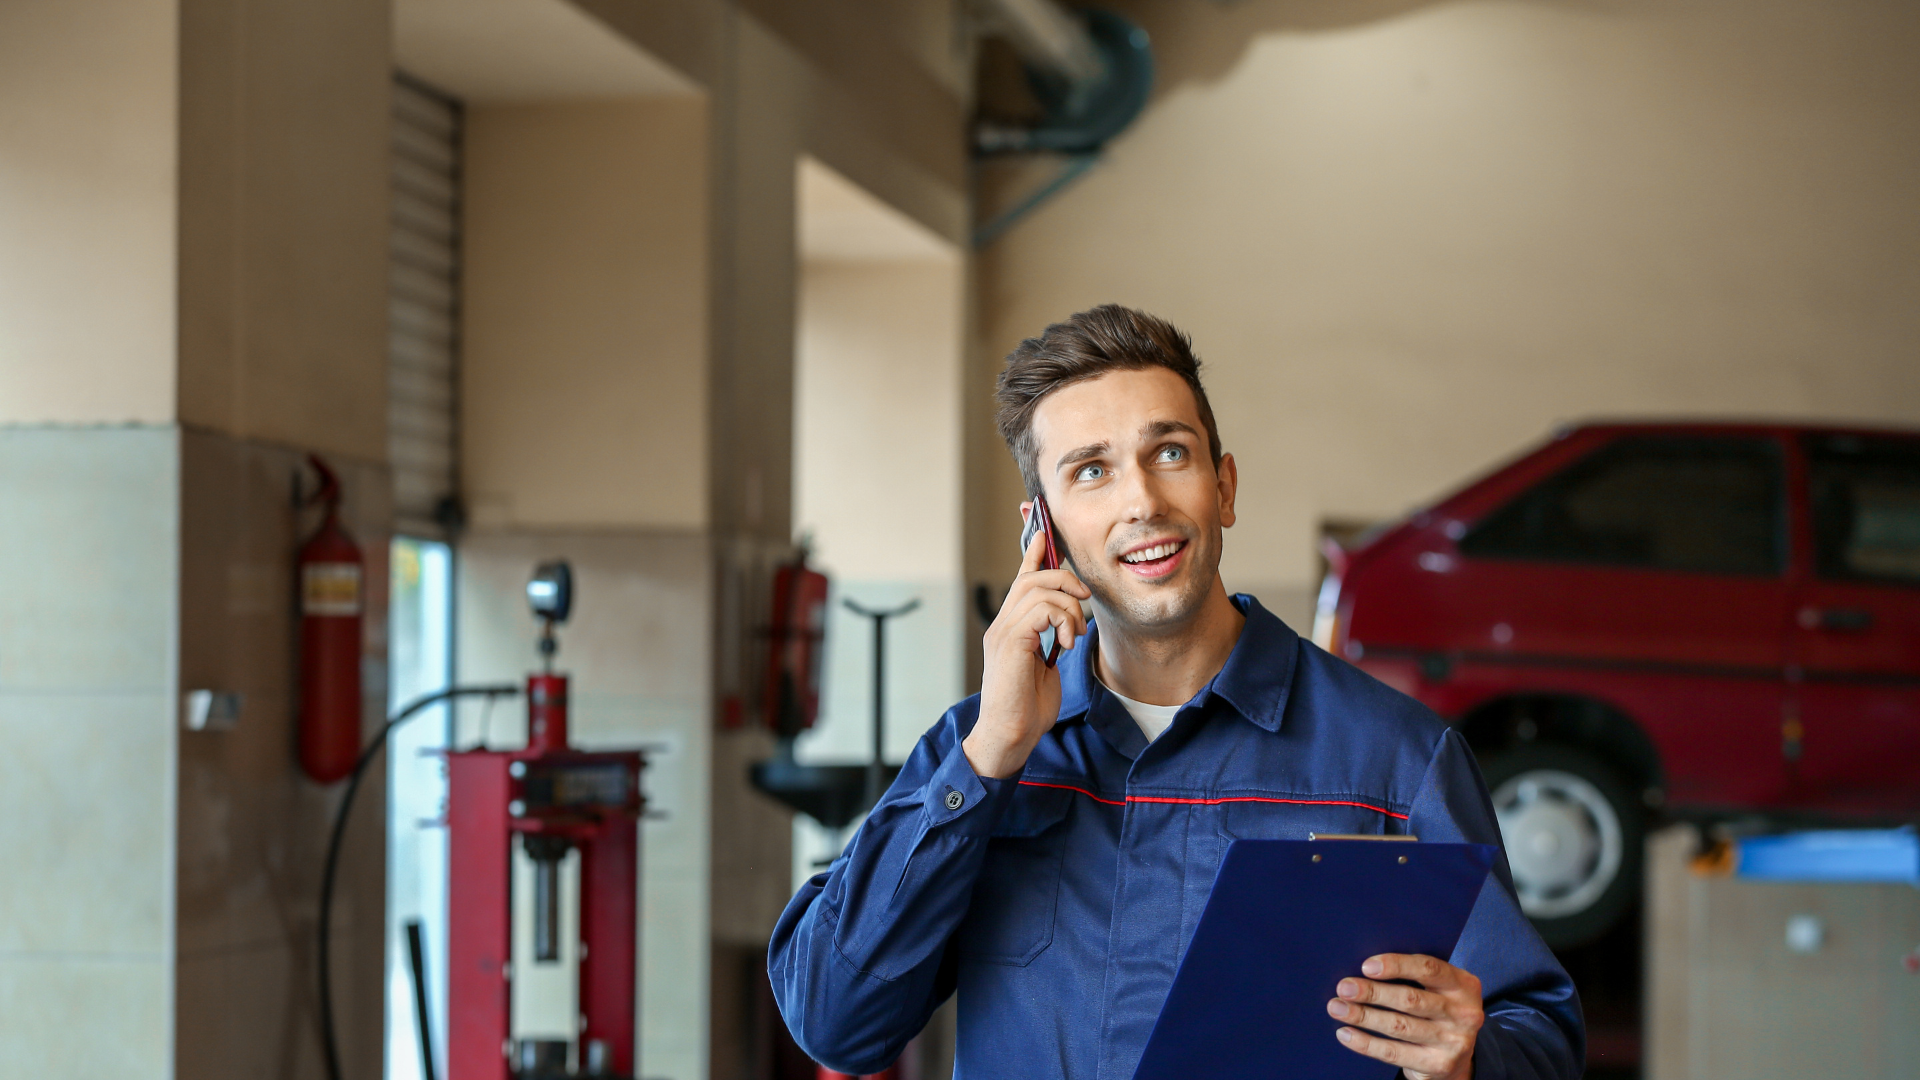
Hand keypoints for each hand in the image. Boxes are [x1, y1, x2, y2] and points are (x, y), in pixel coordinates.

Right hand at [963, 522, 1090, 778]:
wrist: (1010, 735)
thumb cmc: (1028, 707)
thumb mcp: (1046, 665)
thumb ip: (1053, 641)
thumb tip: (1071, 626)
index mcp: (1011, 627)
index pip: (1021, 579)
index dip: (1032, 553)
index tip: (1043, 530)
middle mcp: (1002, 623)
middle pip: (1031, 577)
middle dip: (1064, 578)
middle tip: (1085, 599)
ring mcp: (1003, 631)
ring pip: (1038, 589)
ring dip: (1068, 607)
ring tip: (1074, 634)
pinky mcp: (1009, 642)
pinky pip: (1039, 609)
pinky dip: (1061, 620)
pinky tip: (1066, 643)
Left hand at [1327, 953, 1483, 1079]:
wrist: (1455, 1058)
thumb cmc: (1435, 1011)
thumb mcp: (1437, 990)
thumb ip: (1414, 976)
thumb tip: (1365, 968)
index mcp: (1464, 984)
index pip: (1428, 969)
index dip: (1396, 965)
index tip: (1366, 966)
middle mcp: (1464, 1013)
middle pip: (1410, 999)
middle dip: (1372, 993)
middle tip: (1344, 988)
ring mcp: (1453, 1041)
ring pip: (1399, 1026)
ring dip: (1363, 1016)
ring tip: (1337, 1008)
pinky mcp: (1439, 1064)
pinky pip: (1394, 1052)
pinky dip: (1366, 1043)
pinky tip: (1346, 1033)